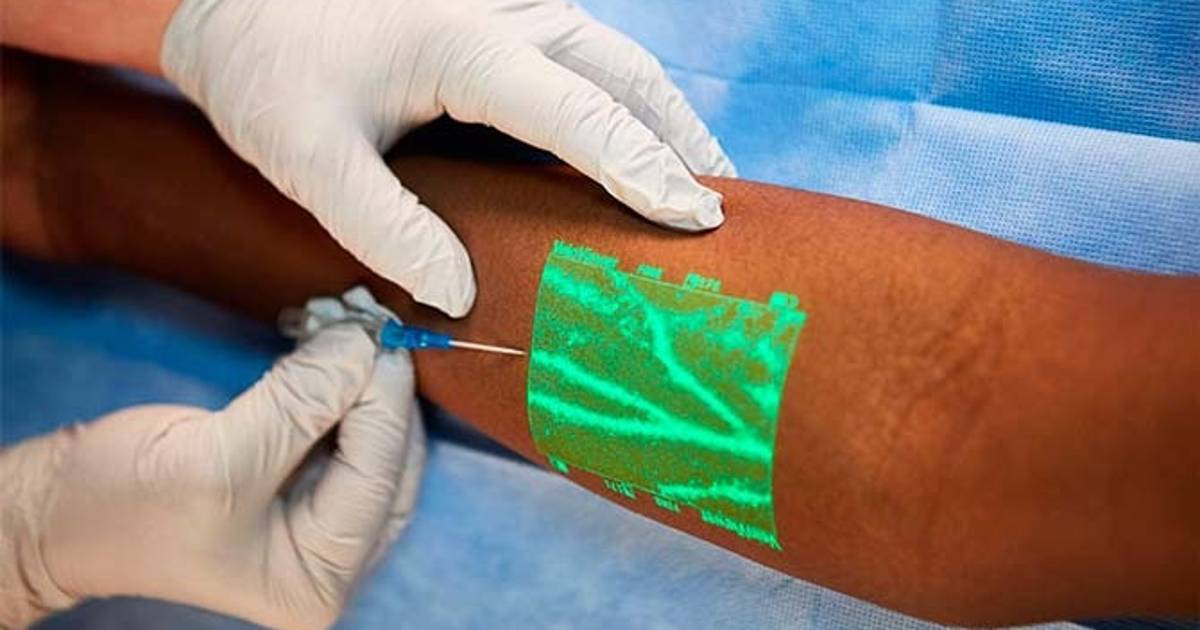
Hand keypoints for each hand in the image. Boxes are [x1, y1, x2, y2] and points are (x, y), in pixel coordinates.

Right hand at [0, 326, 424, 628]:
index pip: (378, 477)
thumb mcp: (217, 459)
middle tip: (363, 319)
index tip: (374, 334)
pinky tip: (326, 341)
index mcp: (321, 577)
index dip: (383, 399)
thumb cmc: (124, 505)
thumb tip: (364, 343)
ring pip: (374, 436)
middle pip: (390, 458)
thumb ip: (301, 403)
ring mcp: (321, 518)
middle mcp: (335, 554)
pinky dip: (339, 381)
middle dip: (378, 385)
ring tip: (341, 320)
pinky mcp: (302, 480)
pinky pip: (345, 426)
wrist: (58, 507)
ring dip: (361, 375)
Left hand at [160, 0, 736, 317]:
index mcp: (464, 43)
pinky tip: (638, 143)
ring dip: (663, 117)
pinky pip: (584, 55)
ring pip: (616, 57)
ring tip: (701, 180)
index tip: (692, 221)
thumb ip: (386, 227)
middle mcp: (505, 10)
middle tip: (720, 210)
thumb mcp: (309, 158)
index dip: (642, 171)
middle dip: (680, 141)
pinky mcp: (500, 12)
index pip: (581, 114)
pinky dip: (624, 101)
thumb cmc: (267, 70)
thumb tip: (462, 292)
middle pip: (625, 74)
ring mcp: (509, 4)